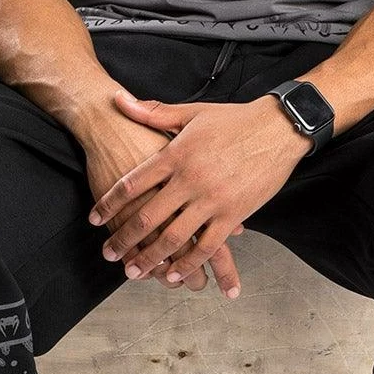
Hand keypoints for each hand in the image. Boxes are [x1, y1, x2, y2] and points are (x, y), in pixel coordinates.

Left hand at [88, 87, 311, 296]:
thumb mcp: (191, 113)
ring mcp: (212, 200)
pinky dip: (189, 263)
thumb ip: (153, 112)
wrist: (278, 128)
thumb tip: (118, 99)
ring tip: (134, 270)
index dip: (110, 203)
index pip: (133, 184)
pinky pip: (207, 246)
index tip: (95, 219)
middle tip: (109, 253)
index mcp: (176, 154)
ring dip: (151, 258)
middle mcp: (190, 180)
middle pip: (148, 217)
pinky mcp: (234, 214)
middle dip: (124, 239)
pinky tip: (175, 274)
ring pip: (174, 237)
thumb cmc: (235, 120)